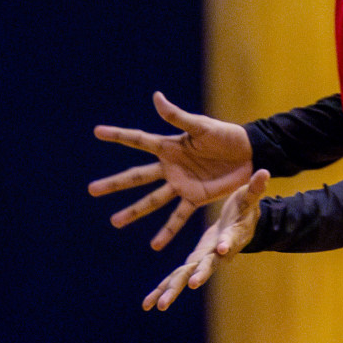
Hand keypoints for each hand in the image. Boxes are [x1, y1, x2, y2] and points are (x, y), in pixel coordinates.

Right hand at [89, 91, 254, 249]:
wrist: (250, 154)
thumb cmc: (226, 135)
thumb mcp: (201, 125)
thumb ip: (177, 117)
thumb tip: (155, 96)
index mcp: (169, 147)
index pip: (138, 141)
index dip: (117, 136)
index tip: (97, 131)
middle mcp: (169, 167)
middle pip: (136, 177)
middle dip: (114, 184)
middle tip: (91, 190)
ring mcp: (181, 185)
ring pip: (151, 201)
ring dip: (133, 212)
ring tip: (114, 222)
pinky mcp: (196, 198)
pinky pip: (179, 217)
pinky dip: (168, 231)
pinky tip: (155, 245)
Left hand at [142, 169, 268, 309]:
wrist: (239, 228)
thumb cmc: (245, 211)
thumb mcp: (249, 198)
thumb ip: (255, 188)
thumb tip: (264, 171)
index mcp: (230, 238)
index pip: (229, 240)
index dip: (226, 244)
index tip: (222, 250)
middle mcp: (216, 254)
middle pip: (206, 266)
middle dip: (197, 275)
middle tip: (190, 285)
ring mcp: (203, 261)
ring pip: (185, 278)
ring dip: (171, 291)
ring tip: (157, 306)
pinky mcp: (192, 263)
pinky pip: (175, 277)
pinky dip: (162, 289)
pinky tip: (147, 304)